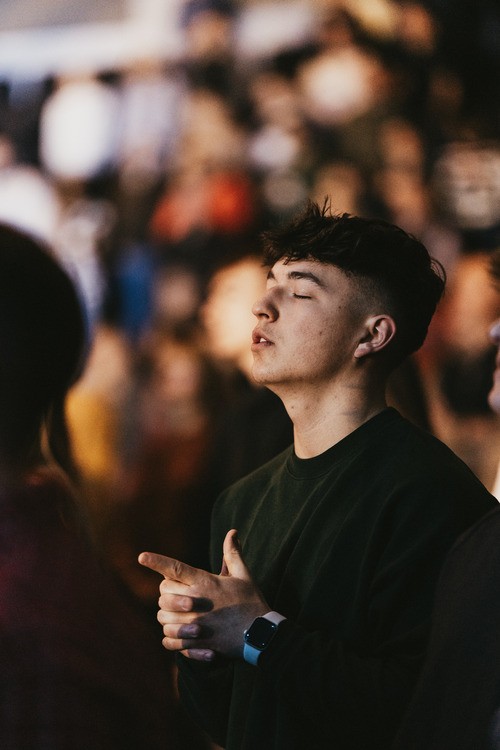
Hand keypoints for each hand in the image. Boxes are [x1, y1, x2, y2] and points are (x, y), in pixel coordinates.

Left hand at [138, 529, 268, 660]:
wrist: (261, 634)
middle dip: (166, 592)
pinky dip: (170, 638)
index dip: (157, 562)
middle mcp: (196, 601)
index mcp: (205, 582)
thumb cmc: (251, 602)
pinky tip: (178, 635)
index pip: (175, 569)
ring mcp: (194, 623)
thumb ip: (232, 554)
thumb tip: (232, 532)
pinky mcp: (196, 642)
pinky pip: (169, 640)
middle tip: (177, 594)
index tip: (141, 557)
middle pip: (164, 592)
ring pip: (163, 618)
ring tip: (178, 616)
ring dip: (167, 616)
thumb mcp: (244, 575)